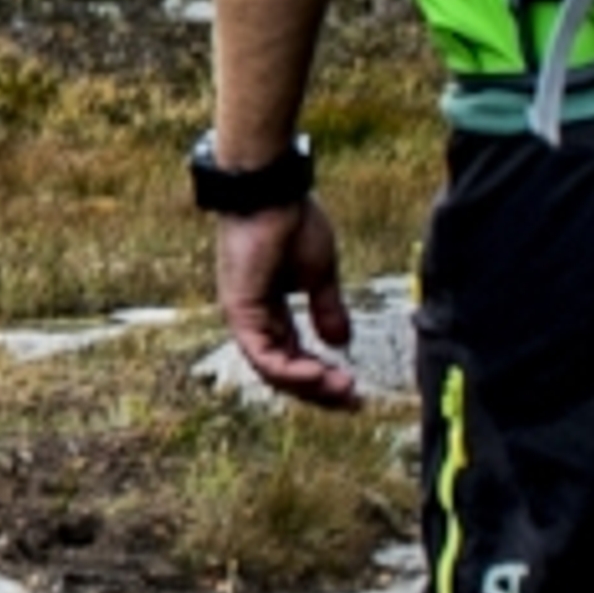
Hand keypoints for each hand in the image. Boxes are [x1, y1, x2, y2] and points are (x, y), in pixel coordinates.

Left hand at [216, 190, 360, 408]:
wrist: (273, 192)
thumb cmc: (292, 222)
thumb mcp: (319, 274)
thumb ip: (327, 309)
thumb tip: (340, 342)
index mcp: (271, 310)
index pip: (292, 357)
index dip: (321, 377)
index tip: (353, 389)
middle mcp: (254, 317)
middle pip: (282, 370)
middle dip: (318, 389)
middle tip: (352, 400)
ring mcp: (244, 315)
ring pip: (272, 370)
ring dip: (308, 385)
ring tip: (341, 389)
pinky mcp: (240, 310)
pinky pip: (262, 355)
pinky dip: (289, 371)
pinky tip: (318, 374)